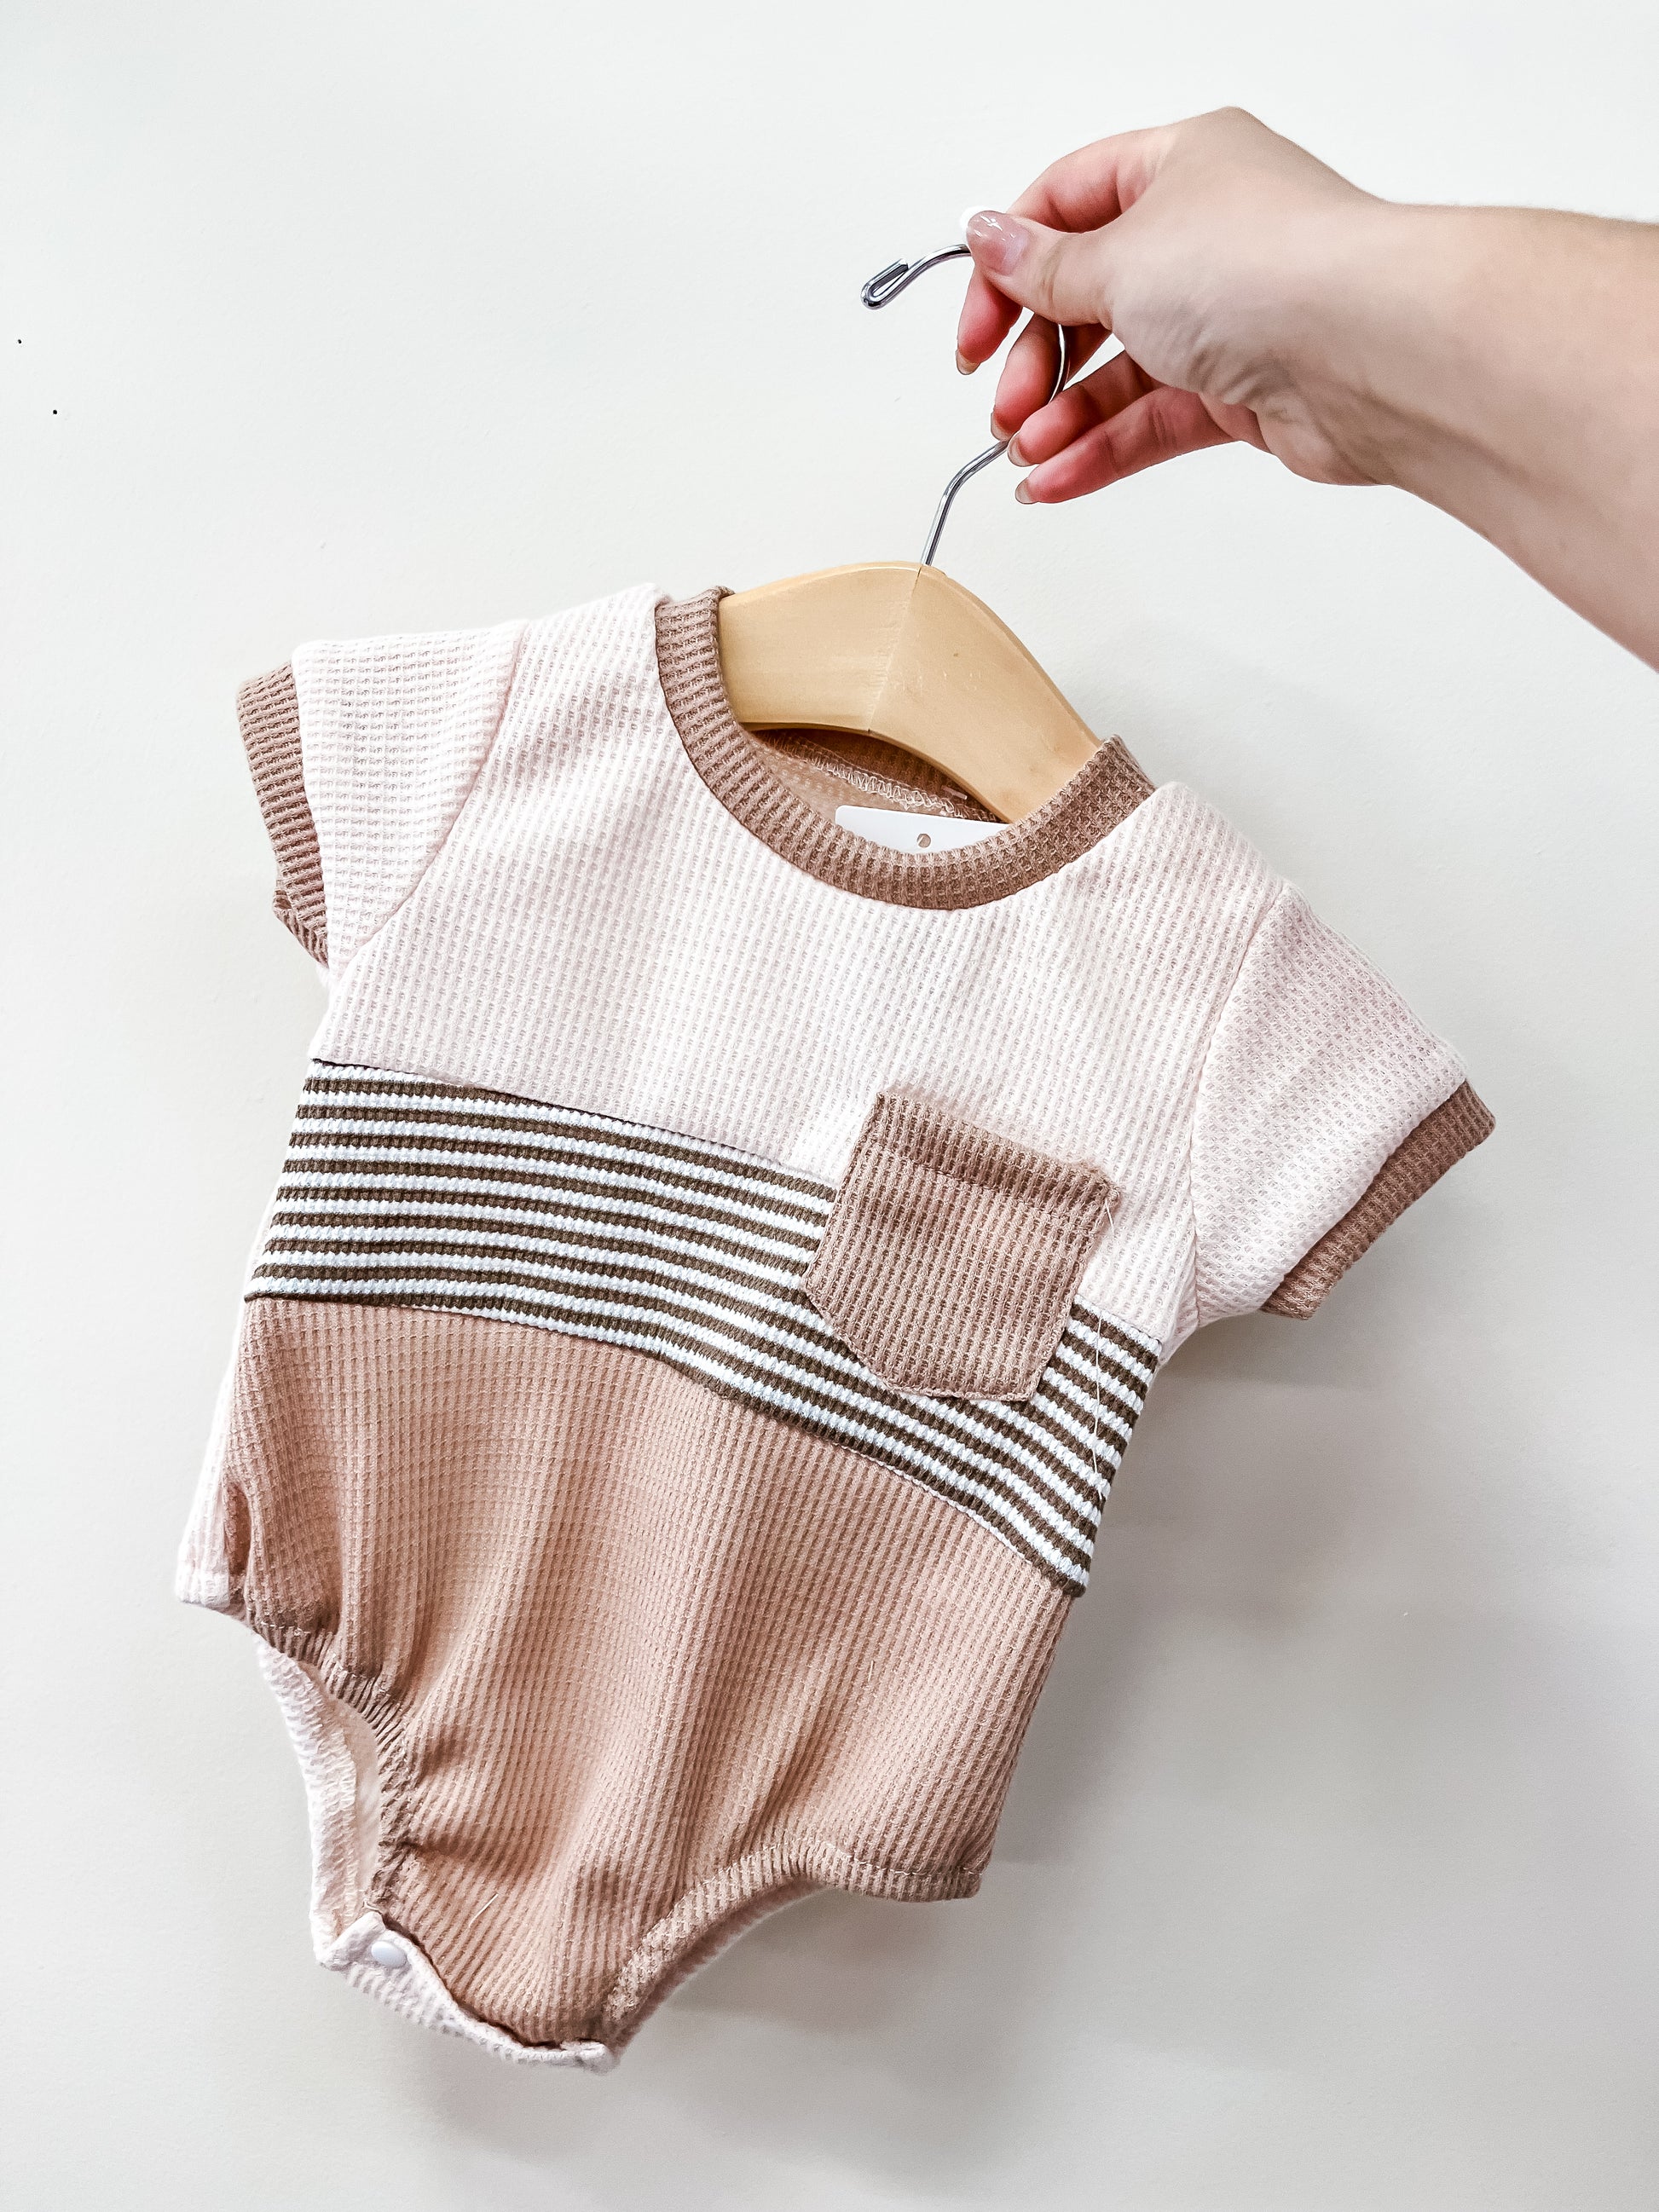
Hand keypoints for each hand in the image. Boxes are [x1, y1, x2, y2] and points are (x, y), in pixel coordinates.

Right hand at [956, 109, 1385, 502]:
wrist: (1369, 352)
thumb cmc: (1269, 271)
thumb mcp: (1119, 257)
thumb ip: (1044, 266)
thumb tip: (993, 239)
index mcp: (1181, 167)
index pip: (1068, 205)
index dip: (1009, 268)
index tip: (974, 328)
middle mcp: (1208, 237)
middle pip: (1089, 298)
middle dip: (1034, 359)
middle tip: (1002, 403)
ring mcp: (1229, 318)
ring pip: (1119, 372)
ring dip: (1062, 417)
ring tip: (1025, 453)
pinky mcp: (1246, 393)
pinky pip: (1153, 421)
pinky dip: (1101, 451)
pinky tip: (1056, 477)